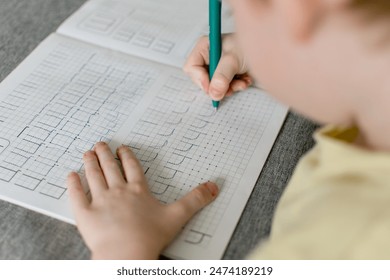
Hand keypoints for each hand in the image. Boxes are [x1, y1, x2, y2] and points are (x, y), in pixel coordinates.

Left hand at [67, 142, 218, 258]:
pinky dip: (73, 184)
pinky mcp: (85, 214)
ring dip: (90, 162)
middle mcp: (118, 191)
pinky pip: (77, 195)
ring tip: (88, 153)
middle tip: (100, 144)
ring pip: (94, 176)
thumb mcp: (178, 216)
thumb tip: (213, 186)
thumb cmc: (150, 237)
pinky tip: (70, 175)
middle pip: (111, 168)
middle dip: (105, 154)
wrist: (126, 255)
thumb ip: (195, 199)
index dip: (127, 156)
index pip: (132, 168)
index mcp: (138, 191)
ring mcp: (100, 201)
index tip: (122, 148)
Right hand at [183, 33, 251, 100]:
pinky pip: (226, 87)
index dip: (200, 79)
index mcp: (205, 47)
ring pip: (215, 86)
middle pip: (203, 79)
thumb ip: (222, 76)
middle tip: (227, 88)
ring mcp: (219, 66)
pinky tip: (245, 80)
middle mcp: (210, 57)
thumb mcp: (233, 60)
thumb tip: (213, 93)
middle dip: (217, 86)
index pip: (192, 67)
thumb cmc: (250, 45)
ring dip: (229, 88)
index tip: (211, 88)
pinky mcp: (228, 74)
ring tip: (241, 83)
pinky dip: (236, 86)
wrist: (270, 47)